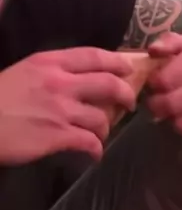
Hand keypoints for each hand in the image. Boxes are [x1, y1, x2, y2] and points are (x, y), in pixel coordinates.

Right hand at [0, 48, 136, 164]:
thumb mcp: (22, 71)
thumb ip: (49, 73)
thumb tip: (72, 80)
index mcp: (49, 62)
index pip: (93, 55)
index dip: (117, 62)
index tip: (129, 69)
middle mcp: (60, 83)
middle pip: (109, 84)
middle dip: (126, 94)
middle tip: (130, 103)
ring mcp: (60, 110)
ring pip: (101, 118)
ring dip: (106, 128)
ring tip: (100, 134)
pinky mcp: (58, 136)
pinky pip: (90, 143)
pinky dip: (96, 149)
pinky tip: (93, 154)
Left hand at [146, 33, 181, 144]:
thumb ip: (171, 42)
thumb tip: (152, 51)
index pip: (165, 79)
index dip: (154, 84)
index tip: (155, 84)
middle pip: (171, 104)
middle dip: (157, 106)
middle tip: (158, 103)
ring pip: (181, 124)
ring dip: (173, 120)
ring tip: (176, 111)